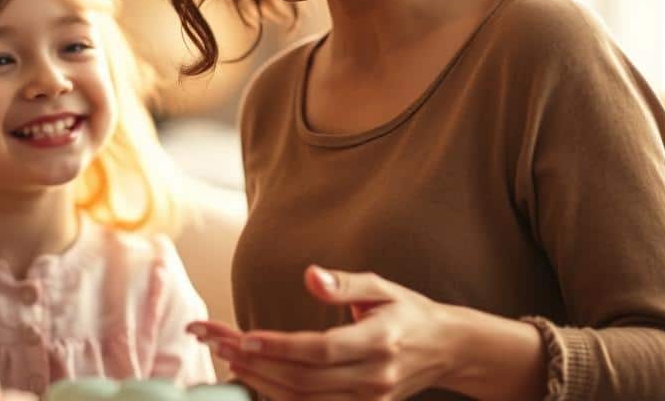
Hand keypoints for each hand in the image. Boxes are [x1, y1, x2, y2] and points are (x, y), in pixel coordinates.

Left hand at [189, 266, 459, 399]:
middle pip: (305, 379)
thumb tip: (309, 275)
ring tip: (226, 358)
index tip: (243, 338)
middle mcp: (375, 377)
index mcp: (381, 340)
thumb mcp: (382, 287)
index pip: (322, 349)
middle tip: (217, 342)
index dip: (281, 347)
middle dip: (255, 363)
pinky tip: (254, 378)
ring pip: (304, 400)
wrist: (447, 351)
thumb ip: (344, 283)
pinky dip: (279, 396)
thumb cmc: (408, 312)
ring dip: (260, 381)